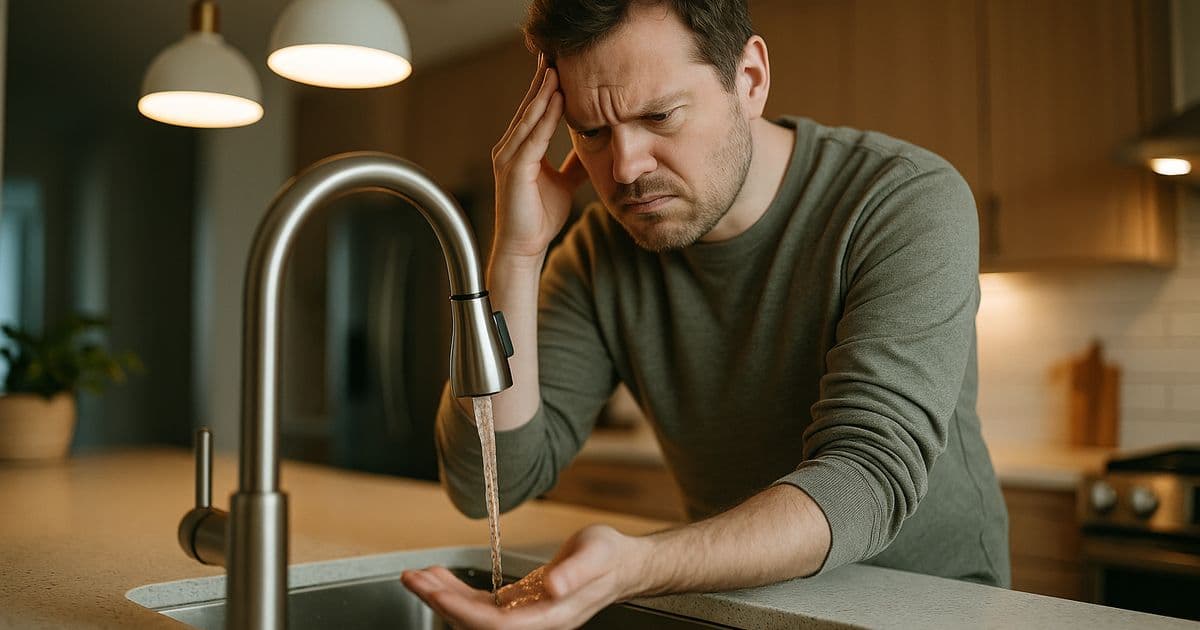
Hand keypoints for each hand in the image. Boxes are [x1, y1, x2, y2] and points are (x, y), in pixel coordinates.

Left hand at [401, 525, 647, 628]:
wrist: (623, 563)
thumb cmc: (611, 557)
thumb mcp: (596, 555)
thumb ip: (575, 572)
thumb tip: (552, 587)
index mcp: (550, 616)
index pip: (496, 625)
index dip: (462, 610)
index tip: (435, 591)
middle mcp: (534, 622)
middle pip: (477, 624)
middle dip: (442, 602)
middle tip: (412, 578)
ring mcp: (526, 616)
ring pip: (475, 616)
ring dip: (445, 597)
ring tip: (418, 576)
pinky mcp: (521, 604)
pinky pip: (483, 605)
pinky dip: (459, 592)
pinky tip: (442, 578)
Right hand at [490, 55, 588, 261]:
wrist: (524, 247)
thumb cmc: (539, 217)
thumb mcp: (564, 183)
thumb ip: (573, 163)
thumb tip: (592, 147)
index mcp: (520, 149)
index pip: (534, 112)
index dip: (546, 89)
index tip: (559, 67)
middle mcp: (510, 148)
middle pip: (528, 108)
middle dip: (542, 82)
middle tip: (553, 56)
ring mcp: (509, 157)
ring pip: (529, 118)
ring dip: (544, 94)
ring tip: (557, 71)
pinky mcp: (514, 170)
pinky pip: (532, 138)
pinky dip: (544, 118)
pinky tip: (556, 101)